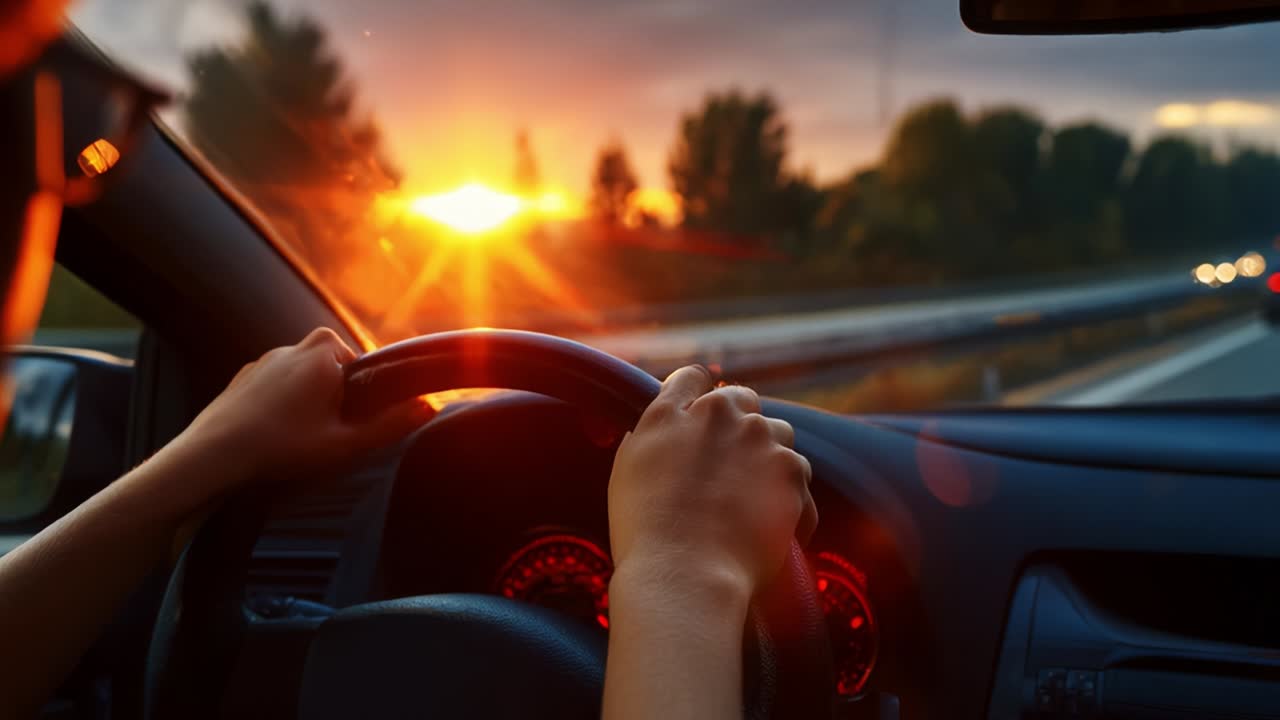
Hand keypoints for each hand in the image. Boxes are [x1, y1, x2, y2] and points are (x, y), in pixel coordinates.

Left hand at [176, 328, 430, 494]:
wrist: (212, 456)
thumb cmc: (281, 447)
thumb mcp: (345, 444)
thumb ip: (390, 425)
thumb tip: (428, 407)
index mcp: (324, 354)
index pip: (362, 360)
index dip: (364, 391)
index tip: (355, 419)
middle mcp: (294, 348)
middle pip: (332, 365)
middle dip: (336, 392)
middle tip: (330, 429)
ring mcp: (264, 361)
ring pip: (302, 374)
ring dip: (307, 397)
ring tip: (299, 436)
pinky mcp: (242, 378)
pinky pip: (275, 384)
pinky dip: (280, 403)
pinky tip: (275, 434)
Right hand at [607, 365, 816, 598]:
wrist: (685, 575)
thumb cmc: (645, 531)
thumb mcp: (629, 468)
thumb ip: (653, 434)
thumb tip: (667, 424)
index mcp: (674, 412)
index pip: (692, 379)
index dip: (696, 398)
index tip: (699, 421)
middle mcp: (720, 416)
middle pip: (742, 403)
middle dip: (739, 427)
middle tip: (727, 470)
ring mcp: (760, 440)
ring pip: (778, 436)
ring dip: (770, 459)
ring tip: (751, 504)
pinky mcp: (791, 473)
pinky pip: (799, 480)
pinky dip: (791, 503)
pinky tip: (770, 531)